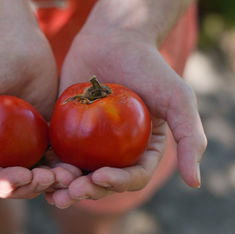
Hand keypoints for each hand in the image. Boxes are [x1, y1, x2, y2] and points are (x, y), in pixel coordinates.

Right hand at [0, 20, 58, 198]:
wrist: (12, 42)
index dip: (3, 183)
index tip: (23, 176)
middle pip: (14, 182)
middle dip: (30, 186)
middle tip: (47, 178)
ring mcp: (22, 146)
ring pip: (36, 176)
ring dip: (50, 182)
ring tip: (65, 176)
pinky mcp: (45, 136)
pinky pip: (54, 159)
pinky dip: (63, 168)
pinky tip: (73, 169)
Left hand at [46, 28, 206, 207]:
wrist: (114, 40)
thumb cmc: (149, 67)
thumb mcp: (178, 99)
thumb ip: (190, 138)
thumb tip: (194, 183)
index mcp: (142, 151)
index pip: (132, 177)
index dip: (117, 183)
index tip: (100, 176)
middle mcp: (117, 153)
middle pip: (102, 181)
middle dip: (87, 191)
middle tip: (71, 192)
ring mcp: (92, 144)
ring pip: (78, 173)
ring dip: (65, 187)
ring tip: (53, 191)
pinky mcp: (69, 132)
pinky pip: (58, 153)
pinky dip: (50, 166)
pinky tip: (39, 172)